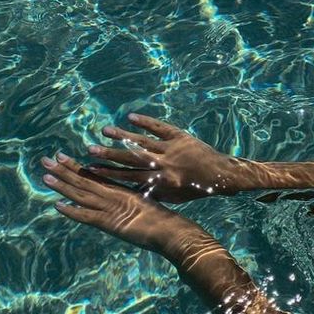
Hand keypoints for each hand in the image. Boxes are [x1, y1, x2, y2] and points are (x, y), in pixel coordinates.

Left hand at [41, 152, 199, 252]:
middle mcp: (112, 195)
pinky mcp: (110, 223)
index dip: (75, 166)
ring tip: (45, 176)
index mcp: (119, 190)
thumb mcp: (145, 205)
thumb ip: (131, 200)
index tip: (60, 156)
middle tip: (45, 160)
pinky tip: (57, 205)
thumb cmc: (163, 220)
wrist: (171, 230)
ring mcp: (110, 208)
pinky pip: (86, 216)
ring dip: (62, 185)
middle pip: (83, 180)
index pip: (92, 175)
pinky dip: (71, 211)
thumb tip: (123, 200)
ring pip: (81, 194)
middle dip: (63, 170)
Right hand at [83, 113, 235, 202]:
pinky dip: (146, 122)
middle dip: (109, 154)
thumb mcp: (174, 197)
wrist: (222, 176)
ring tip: (105, 130)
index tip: (91, 169)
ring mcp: (172, 149)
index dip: (109, 173)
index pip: (130, 177)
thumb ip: (152, 192)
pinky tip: (131, 117)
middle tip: (90, 149)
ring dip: (123, 136)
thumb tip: (130, 188)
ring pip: (143, 141)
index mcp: (161, 182)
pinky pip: (160, 128)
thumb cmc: (197, 189)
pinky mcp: (180, 137)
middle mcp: (164, 165)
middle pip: (131, 158)